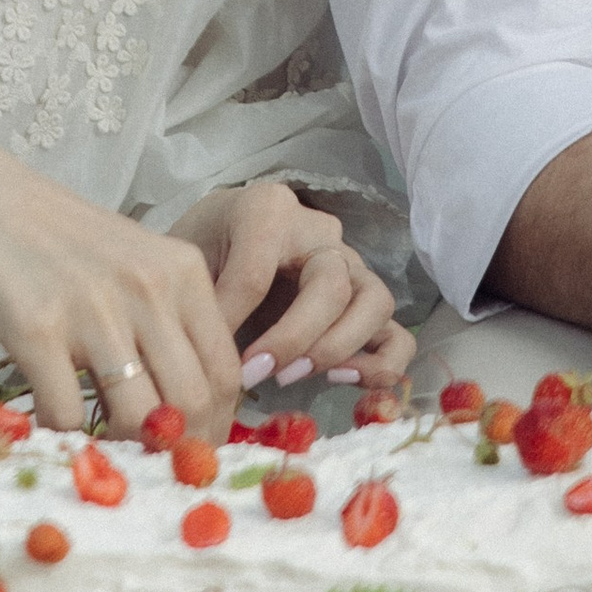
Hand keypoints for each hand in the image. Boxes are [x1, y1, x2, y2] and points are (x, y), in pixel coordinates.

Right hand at [0, 135, 242, 441]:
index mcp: (182, 272)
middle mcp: (148, 289)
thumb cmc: (59, 239)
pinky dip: (64, 434)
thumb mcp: (135, 262)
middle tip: (153, 467)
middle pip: (192, 400)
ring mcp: (93, 310)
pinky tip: (54, 424)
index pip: (226, 369)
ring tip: (105, 449)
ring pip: (139, 417)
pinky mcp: (36, 329)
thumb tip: (193, 405)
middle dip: (178, 449)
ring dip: (124, 449)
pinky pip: (67, 412)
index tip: (195, 450)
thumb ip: (169, 320)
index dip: (217, 424)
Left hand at [172, 181, 414, 391]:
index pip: (258, 271)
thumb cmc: (208, 246)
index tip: (217, 362)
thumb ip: (206, 298)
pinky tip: (340, 379)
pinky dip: (380, 364)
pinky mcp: (366, 304)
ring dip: (339, 347)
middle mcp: (321, 234)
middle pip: (331, 284)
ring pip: (375, 302)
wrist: (224, 234)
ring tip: (295, 376)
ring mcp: (352, 267)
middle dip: (294, 337)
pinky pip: (398, 336)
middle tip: (255, 373)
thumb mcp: (192, 260)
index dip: (236, 321)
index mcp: (269, 211)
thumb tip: (216, 358)